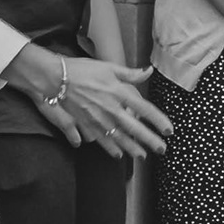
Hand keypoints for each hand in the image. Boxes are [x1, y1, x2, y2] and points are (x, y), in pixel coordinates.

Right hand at [41, 54, 168, 156]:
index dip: (159, 121)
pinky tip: (117, 155)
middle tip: (162, 150)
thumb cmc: (82, 70)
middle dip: (150, 141)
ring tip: (142, 156)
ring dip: (132, 148)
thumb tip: (148, 71)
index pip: (145, 109)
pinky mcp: (86, 125)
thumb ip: (130, 74)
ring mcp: (98, 120)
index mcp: (119, 92)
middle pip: (135, 129)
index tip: (169, 130)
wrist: (54, 78)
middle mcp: (111, 109)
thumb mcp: (109, 67)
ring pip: (119, 139)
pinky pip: (101, 141)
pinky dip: (110, 149)